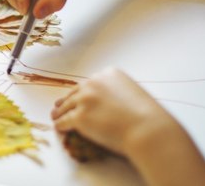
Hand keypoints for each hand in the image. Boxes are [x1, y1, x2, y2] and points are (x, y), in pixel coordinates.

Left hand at [51, 69, 204, 184]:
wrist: (149, 130)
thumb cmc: (148, 117)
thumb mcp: (133, 92)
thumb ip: (117, 92)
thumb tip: (107, 102)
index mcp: (109, 73)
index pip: (90, 83)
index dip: (83, 92)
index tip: (79, 97)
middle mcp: (94, 82)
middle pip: (75, 92)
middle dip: (68, 100)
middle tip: (60, 105)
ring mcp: (85, 99)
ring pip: (66, 105)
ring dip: (60, 112)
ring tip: (55, 116)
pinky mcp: (80, 117)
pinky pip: (64, 121)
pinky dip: (60, 124)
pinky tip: (58, 127)